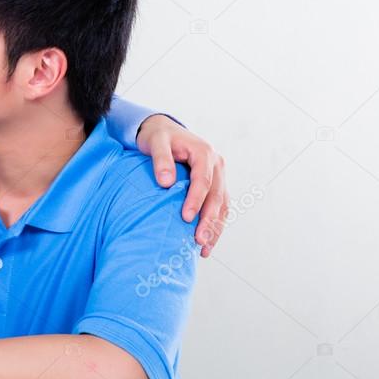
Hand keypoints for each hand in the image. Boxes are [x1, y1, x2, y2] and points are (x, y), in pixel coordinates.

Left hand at [137, 114, 227, 256]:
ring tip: (204, 249)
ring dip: (216, 227)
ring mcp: (218, 175)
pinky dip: (215, 224)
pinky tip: (207, 242)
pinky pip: (219, 206)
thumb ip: (161, 159)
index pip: (202, 180)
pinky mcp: (215, 184)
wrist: (163, 130)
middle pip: (217, 196)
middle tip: (199, 241)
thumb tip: (165, 182)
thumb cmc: (158, 136)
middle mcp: (216, 163)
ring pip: (222, 204)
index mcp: (204, 152)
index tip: (185, 218)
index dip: (196, 200)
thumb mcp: (156, 142)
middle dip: (209, 220)